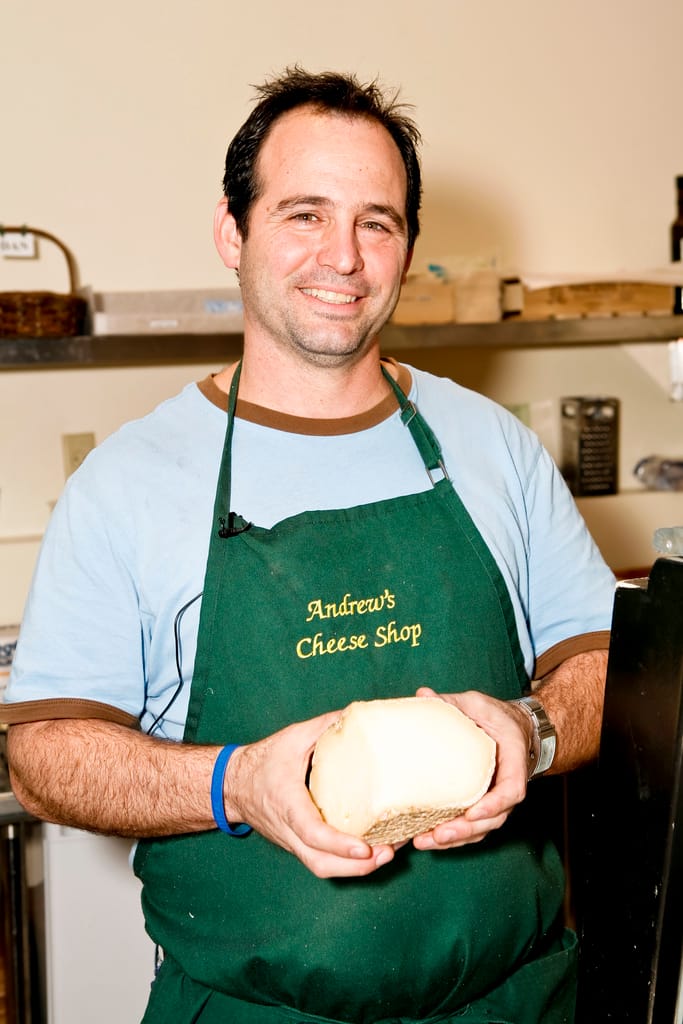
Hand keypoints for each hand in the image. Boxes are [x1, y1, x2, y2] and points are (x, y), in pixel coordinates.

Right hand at [224, 711, 397, 878]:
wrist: (232, 786)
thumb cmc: (263, 761)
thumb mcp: (293, 738)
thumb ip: (324, 727)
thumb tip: (356, 715)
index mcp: (286, 802)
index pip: (311, 832)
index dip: (338, 844)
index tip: (364, 847)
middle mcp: (288, 830)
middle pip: (320, 862)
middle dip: (355, 865)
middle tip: (389, 852)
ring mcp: (292, 843)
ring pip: (322, 868)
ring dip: (356, 869)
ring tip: (388, 854)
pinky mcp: (298, 847)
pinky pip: (322, 863)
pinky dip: (348, 864)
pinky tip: (373, 852)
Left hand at [410, 686, 531, 851]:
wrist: (511, 728)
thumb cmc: (496, 717)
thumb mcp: (478, 704)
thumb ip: (453, 702)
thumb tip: (423, 694)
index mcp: (513, 763)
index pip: (510, 791)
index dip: (494, 805)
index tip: (473, 814)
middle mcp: (506, 788)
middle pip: (492, 819)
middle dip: (465, 831)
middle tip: (438, 835)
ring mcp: (494, 800)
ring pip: (480, 829)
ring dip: (455, 840)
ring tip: (425, 842)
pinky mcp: (479, 806)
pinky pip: (470, 828)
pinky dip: (452, 838)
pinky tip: (426, 839)